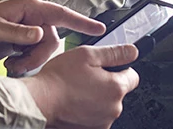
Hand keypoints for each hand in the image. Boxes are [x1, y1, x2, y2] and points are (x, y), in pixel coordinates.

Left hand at [0, 0, 105, 74]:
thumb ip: (18, 33)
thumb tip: (41, 34)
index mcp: (25, 7)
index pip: (58, 13)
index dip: (80, 21)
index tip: (99, 29)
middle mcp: (28, 18)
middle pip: (52, 38)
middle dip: (40, 55)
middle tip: (19, 65)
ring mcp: (24, 32)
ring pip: (44, 50)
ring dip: (32, 62)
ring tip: (12, 67)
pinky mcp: (19, 45)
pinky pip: (34, 56)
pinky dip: (26, 64)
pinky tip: (10, 66)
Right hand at [21, 44, 139, 128]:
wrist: (40, 102)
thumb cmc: (59, 79)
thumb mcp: (87, 55)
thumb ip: (114, 53)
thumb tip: (132, 51)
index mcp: (116, 88)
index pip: (132, 76)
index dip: (120, 68)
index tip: (107, 68)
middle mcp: (113, 109)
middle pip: (118, 92)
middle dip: (105, 83)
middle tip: (86, 77)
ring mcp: (102, 122)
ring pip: (105, 105)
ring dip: (96, 97)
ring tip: (77, 90)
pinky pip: (95, 116)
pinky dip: (87, 110)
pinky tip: (74, 102)